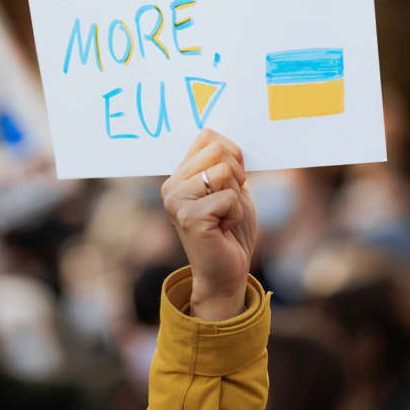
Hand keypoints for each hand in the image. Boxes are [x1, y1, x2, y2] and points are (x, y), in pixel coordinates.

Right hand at [161, 130, 256, 320]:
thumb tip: (228, 139)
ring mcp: (177, 202)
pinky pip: (229, 197)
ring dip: (236, 197)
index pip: (208, 136)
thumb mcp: (232, 189)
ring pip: (224, 172)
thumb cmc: (231, 231)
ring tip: (225, 217)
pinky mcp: (189, 217)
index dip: (232, 154)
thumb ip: (227, 164)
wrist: (227, 272)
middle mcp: (171, 186)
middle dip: (237, 175)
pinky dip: (236, 214)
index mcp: (179, 176)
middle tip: (229, 203)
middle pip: (218, 149)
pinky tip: (223, 229)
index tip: (232, 181)